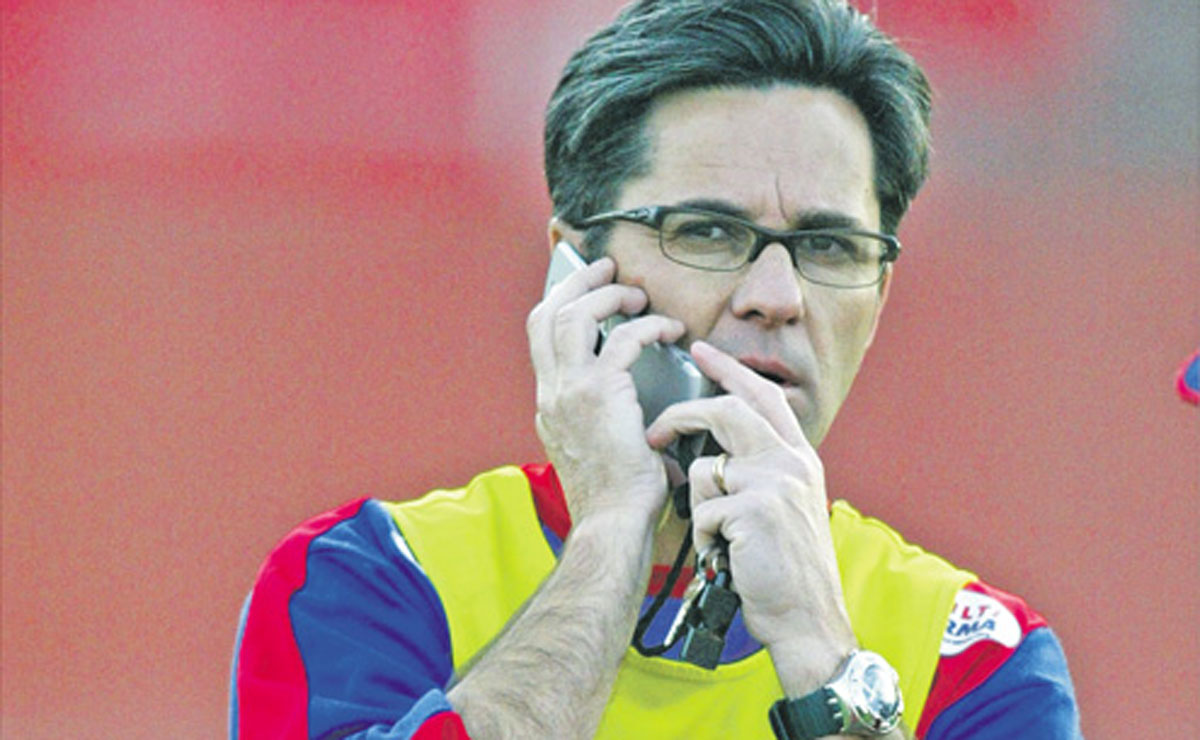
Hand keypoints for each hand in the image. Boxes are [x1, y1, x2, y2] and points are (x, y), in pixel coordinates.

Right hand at [528, 257, 685, 528]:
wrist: (613, 524)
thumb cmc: (617, 497)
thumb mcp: (597, 449)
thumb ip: (601, 417)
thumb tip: (629, 396)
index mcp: (549, 404)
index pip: (541, 337)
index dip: (561, 303)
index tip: (584, 287)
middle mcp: (551, 392)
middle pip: (546, 314)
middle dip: (576, 281)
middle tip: (605, 267)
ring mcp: (568, 392)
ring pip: (573, 315)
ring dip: (607, 295)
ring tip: (637, 295)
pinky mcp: (598, 394)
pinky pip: (621, 339)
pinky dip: (647, 326)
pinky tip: (669, 331)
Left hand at [646, 341, 857, 686]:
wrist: (807, 620)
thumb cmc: (785, 570)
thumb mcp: (785, 508)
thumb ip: (760, 473)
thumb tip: (716, 455)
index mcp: (799, 458)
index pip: (762, 396)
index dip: (729, 369)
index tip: (700, 350)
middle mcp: (792, 462)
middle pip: (727, 411)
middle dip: (682, 417)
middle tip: (655, 434)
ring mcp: (776, 483)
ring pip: (706, 467)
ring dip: (699, 507)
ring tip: (719, 538)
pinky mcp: (756, 510)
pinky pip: (702, 510)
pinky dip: (703, 539)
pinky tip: (724, 558)